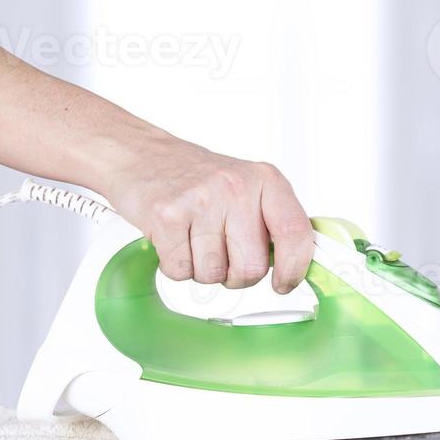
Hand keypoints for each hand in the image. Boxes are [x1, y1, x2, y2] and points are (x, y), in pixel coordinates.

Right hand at [96, 136, 313, 294]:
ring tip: (195, 240)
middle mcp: (236, 187)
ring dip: (204, 270)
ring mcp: (201, 200)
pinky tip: (175, 239)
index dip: (294, 269)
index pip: (296, 233)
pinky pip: (181, 271)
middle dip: (237, 275)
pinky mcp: (166, 216)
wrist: (141, 155)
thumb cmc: (198, 180)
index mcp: (266, 180)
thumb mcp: (248, 188)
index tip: (284, 284)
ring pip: (214, 275)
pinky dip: (177, 266)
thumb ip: (275, 224)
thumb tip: (298, 267)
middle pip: (252, 268)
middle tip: (223, 253)